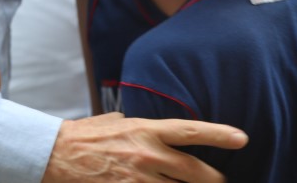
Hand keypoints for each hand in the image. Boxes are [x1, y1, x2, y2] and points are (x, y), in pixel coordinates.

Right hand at [41, 112, 247, 182]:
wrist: (54, 155)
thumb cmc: (84, 135)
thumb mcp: (117, 121)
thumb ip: (141, 127)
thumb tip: (160, 131)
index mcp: (145, 130)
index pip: (190, 131)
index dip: (219, 134)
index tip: (242, 138)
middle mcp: (147, 155)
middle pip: (196, 173)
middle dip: (215, 181)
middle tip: (222, 181)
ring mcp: (137, 181)